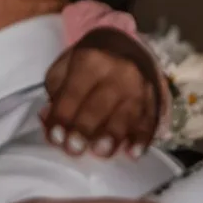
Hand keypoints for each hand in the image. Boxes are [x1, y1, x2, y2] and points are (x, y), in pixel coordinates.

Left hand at [42, 29, 162, 159]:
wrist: (125, 49)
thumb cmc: (87, 65)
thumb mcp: (65, 69)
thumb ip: (56, 95)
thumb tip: (48, 120)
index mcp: (91, 60)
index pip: (74, 92)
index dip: (63, 116)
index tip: (56, 137)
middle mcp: (118, 71)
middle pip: (100, 104)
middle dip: (86, 129)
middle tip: (74, 149)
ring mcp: (139, 85)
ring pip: (127, 113)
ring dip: (114, 135)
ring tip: (102, 152)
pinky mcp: (154, 99)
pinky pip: (149, 120)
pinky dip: (141, 138)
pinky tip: (133, 153)